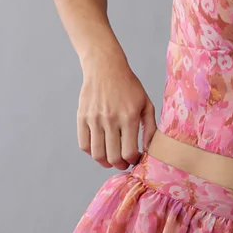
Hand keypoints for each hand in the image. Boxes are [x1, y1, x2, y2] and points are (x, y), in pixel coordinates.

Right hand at [77, 55, 156, 169]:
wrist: (105, 68)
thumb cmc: (129, 86)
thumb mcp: (146, 103)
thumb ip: (150, 127)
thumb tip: (149, 150)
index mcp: (129, 117)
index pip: (129, 152)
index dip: (133, 160)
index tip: (135, 159)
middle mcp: (111, 119)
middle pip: (113, 157)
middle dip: (120, 165)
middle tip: (124, 163)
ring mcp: (94, 119)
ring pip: (97, 154)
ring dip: (105, 163)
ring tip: (111, 160)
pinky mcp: (82, 117)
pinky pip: (84, 144)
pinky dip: (91, 152)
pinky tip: (100, 149)